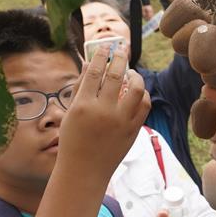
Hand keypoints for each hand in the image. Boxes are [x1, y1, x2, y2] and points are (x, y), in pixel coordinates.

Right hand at [60, 40, 149, 183]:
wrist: (85, 169)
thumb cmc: (73, 139)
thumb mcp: (70, 113)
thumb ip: (80, 87)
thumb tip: (89, 62)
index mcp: (82, 106)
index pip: (94, 72)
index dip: (101, 56)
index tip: (105, 47)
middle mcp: (103, 111)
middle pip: (117, 76)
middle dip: (121, 59)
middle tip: (122, 51)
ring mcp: (121, 121)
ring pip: (137, 89)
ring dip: (136, 76)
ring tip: (131, 72)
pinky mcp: (133, 130)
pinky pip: (144, 105)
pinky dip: (143, 94)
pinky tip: (138, 91)